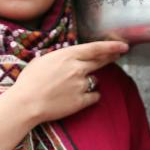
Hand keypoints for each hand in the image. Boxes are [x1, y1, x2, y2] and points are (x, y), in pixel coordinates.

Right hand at [6, 40, 127, 124]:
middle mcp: (78, 68)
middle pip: (100, 62)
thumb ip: (59, 57)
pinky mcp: (81, 101)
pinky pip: (94, 96)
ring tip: (71, 87)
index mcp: (68, 55)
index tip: (123, 46)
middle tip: (117, 56)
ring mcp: (81, 85)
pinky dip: (90, 96)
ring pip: (94, 81)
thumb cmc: (29, 81)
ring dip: (88, 82)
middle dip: (110, 58)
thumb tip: (66, 58)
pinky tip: (78, 98)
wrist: (26, 103)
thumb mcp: (42, 60)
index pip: (96, 48)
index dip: (112, 46)